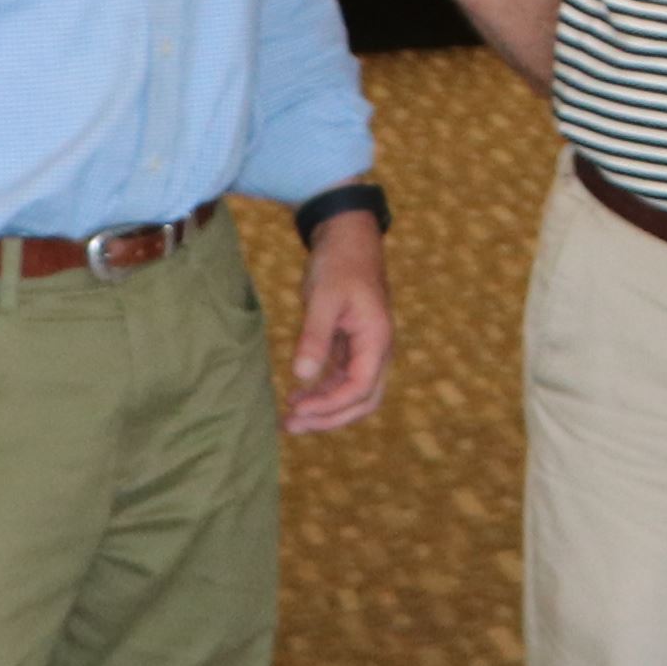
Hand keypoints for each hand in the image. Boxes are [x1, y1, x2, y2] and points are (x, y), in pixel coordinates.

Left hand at [286, 215, 394, 432]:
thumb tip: (302, 376)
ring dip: (325, 410)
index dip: (331, 405)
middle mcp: (377, 350)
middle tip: (291, 426)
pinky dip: (323, 393)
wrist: (348, 239)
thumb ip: (314, 337)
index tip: (298, 409)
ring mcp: (366, 350)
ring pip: (353, 394)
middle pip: (363, 401)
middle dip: (329, 418)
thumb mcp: (323, 298)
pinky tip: (298, 395)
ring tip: (289, 418)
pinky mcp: (353, 346)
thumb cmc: (339, 264)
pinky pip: (343, 380)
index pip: (361, 388)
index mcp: (377, 340)